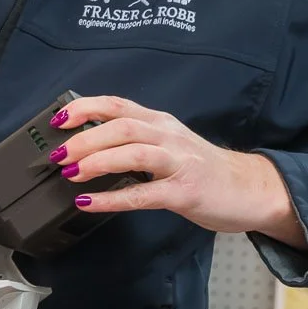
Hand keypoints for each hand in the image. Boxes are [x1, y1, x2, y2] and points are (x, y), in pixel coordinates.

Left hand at [49, 95, 306, 248]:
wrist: (249, 189)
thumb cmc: (201, 169)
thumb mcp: (167, 144)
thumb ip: (134, 141)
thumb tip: (85, 144)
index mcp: (159, 122)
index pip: (117, 105)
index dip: (85, 108)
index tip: (58, 118)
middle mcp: (168, 136)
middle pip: (121, 127)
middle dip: (84, 138)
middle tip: (58, 155)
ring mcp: (178, 164)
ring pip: (133, 153)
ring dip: (97, 161)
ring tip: (72, 174)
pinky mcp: (184, 192)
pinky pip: (143, 194)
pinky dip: (112, 198)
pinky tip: (89, 203)